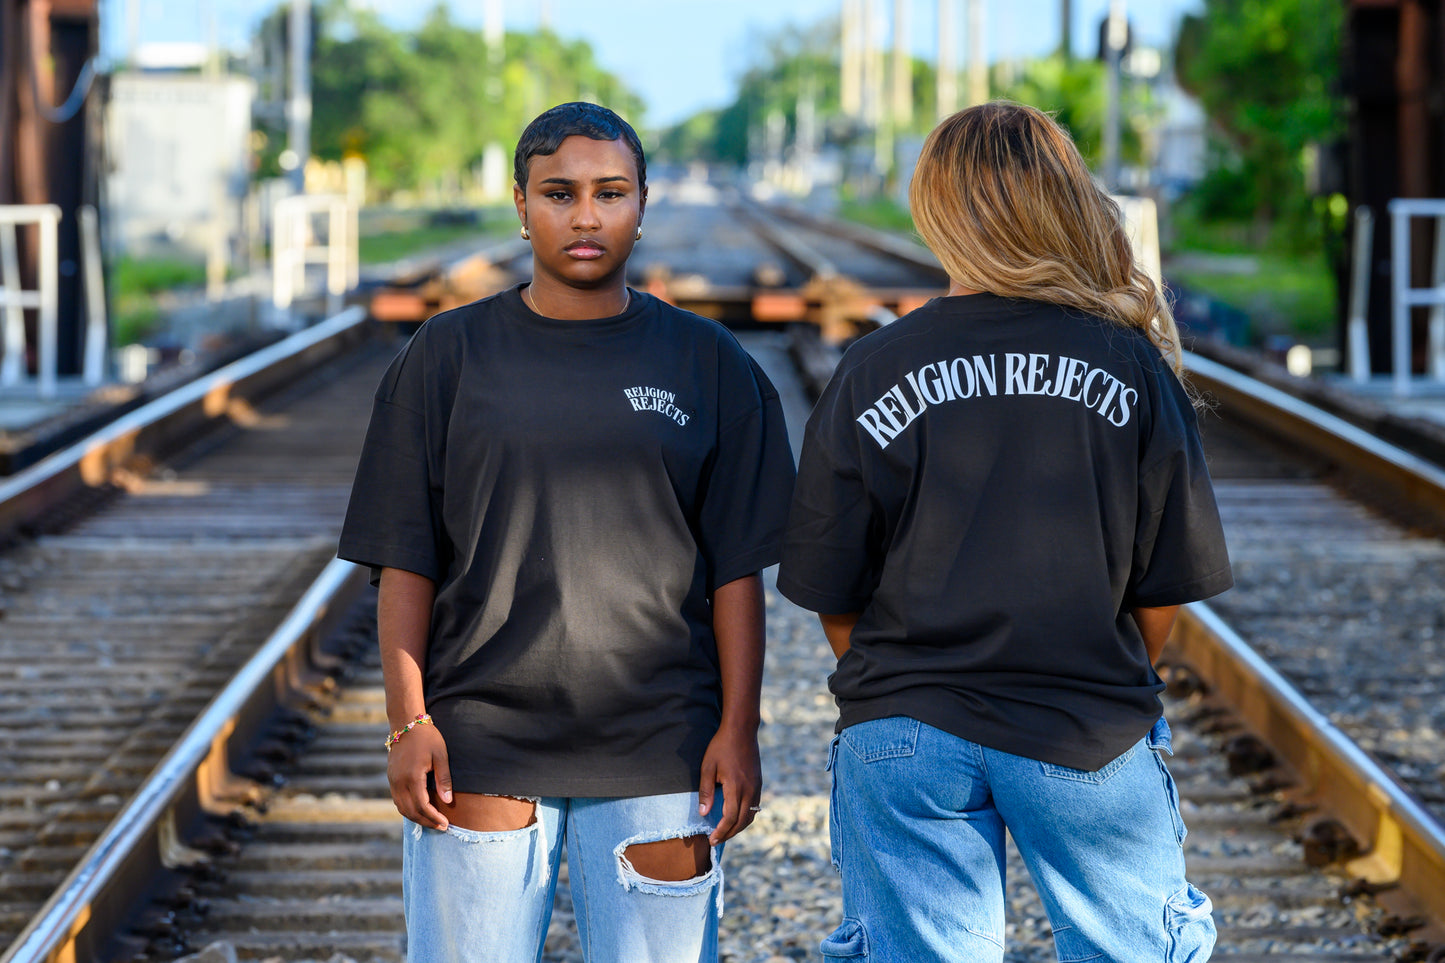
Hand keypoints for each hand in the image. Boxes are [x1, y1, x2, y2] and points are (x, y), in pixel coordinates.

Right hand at [387, 724, 452, 829]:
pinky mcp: (391, 778)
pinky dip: (408, 809)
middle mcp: (399, 782)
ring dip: (416, 818)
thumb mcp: (440, 755)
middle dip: (426, 822)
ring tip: (432, 821)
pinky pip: (398, 800)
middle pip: (410, 811)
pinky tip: (419, 810)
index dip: (434, 818)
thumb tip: (448, 801)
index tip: (446, 824)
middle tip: (441, 827)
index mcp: (412, 777)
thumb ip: (444, 779)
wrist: (406, 724)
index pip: (422, 806)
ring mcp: (393, 781)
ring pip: (402, 808)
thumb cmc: (427, 737)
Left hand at [698, 722, 761, 844]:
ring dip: (738, 827)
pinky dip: (745, 817)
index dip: (721, 831)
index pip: (730, 818)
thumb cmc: (721, 747)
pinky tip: (735, 817)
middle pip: (742, 821)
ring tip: (725, 832)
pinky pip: (754, 807)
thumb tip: (703, 813)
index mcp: (736, 787)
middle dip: (729, 834)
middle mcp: (750, 790)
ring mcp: (756, 787)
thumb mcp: (707, 767)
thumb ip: (706, 791)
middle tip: (716, 840)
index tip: (711, 839)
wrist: (741, 730)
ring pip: (751, 815)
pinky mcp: (758, 783)